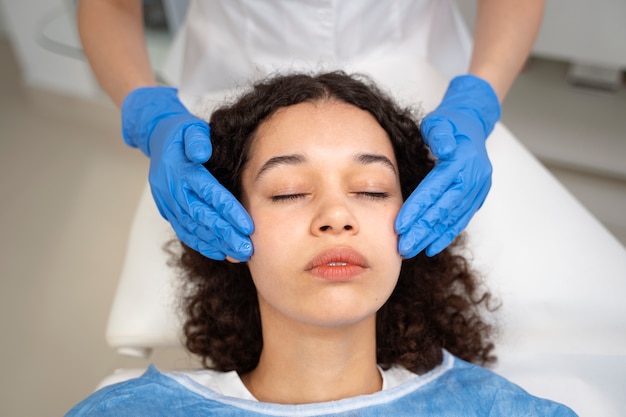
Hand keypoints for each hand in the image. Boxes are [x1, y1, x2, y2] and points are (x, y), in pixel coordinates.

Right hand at [122, 87, 253, 260]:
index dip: (229, 211)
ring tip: (240, 254)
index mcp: (181, 170)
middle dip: (226, 235)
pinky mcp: (168, 210)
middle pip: (202, 216)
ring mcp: (169, 202)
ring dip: (217, 243)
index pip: (208, 193)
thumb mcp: (190, 128)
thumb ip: (197, 139)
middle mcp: (173, 189)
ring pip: (193, 228)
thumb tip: (203, 153)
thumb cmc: (182, 133)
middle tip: (248, 249)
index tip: (249, 226)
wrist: (156, 138)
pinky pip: (184, 231)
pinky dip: (202, 244)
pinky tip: (221, 252)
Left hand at [395, 75, 500, 257]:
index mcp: (461, 161)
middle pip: (443, 210)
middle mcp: (472, 178)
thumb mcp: (440, 121)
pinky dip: (446, 234)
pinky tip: (432, 248)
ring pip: (452, 219)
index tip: (398, 226)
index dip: (416, 209)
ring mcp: (477, 189)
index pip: (434, 189)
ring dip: (432, 237)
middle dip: (421, 231)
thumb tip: (444, 149)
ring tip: (412, 251)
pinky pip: (461, 219)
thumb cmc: (449, 123)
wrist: (472, 124)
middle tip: (402, 248)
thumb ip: (439, 134)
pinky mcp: (477, 197)